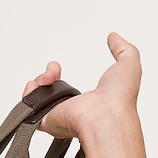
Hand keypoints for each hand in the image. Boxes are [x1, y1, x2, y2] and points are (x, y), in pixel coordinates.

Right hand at [23, 33, 142, 140]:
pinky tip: (37, 85)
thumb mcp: (129, 66)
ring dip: (39, 79)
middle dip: (47, 75)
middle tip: (54, 70)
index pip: (71, 91)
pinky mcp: (47, 121)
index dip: (60, 75)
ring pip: (39, 96)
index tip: (60, 66)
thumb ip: (124, 50)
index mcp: (91, 102)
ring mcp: (60, 116)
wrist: (105, 118)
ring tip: (50, 77)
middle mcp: (74, 112)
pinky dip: (29, 93)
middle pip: (51, 91)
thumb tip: (115, 37)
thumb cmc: (119, 99)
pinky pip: (29, 108)